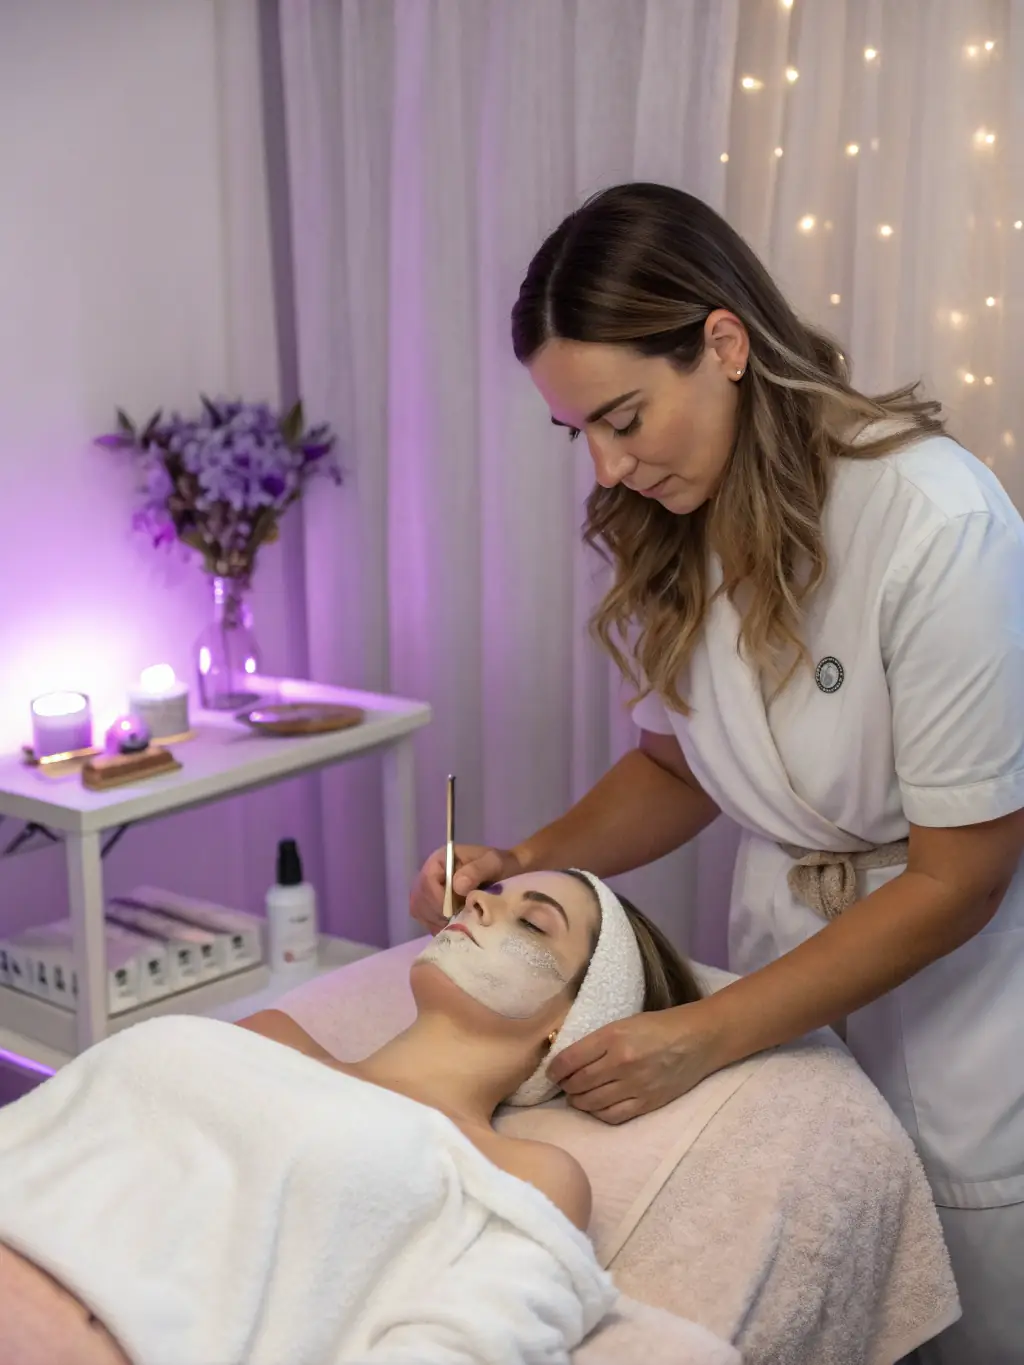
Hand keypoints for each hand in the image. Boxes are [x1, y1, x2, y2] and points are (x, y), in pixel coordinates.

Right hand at [409, 843, 523, 934]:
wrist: (508, 873)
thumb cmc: (501, 865)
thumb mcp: (494, 863)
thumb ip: (477, 870)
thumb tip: (458, 885)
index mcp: (441, 860)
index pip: (427, 881)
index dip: (437, 899)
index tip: (454, 911)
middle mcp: (431, 874)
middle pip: (419, 898)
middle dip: (437, 913)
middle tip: (458, 920)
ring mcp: (430, 890)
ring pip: (420, 910)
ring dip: (436, 921)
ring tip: (457, 923)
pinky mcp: (433, 905)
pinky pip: (425, 919)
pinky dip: (437, 926)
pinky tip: (453, 927)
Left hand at [546, 1003, 723, 1124]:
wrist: (698, 1039)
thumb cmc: (659, 1026)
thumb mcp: (623, 1023)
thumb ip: (597, 1041)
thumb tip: (569, 1059)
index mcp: (613, 1036)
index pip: (570, 1059)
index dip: (554, 1069)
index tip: (551, 1072)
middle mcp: (621, 1062)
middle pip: (578, 1083)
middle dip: (566, 1086)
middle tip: (563, 1084)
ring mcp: (635, 1085)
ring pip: (591, 1103)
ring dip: (578, 1101)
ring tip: (577, 1096)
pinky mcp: (647, 1103)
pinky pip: (612, 1115)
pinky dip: (598, 1113)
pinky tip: (596, 1106)